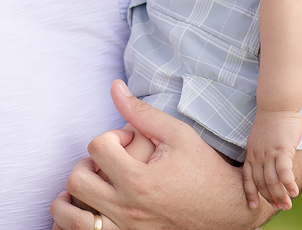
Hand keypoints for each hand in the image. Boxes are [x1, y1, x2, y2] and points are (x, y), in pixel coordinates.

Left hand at [53, 81, 268, 229]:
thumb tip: (114, 87)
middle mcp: (128, 209)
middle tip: (109, 160)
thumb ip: (141, 111)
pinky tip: (96, 203)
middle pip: (77, 180)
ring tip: (99, 182)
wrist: (227, 209)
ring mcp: (127, 229)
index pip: (96, 148)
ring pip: (74, 214)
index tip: (128, 141)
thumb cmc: (203, 169)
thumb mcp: (177, 134)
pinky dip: (84, 217)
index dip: (111, 136)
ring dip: (79, 193)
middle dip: (88, 162)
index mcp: (138, 181)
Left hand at [242, 109, 301, 210]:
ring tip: (287, 205)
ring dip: (280, 195)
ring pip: (271, 180)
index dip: (250, 193)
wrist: (276, 105)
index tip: (253, 206)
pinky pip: (284, 171)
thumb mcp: (261, 139)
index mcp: (251, 153)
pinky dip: (288, 184)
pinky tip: (294, 192)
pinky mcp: (282, 149)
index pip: (247, 177)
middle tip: (279, 208)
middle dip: (269, 198)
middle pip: (260, 182)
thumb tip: (269, 165)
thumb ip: (263, 153)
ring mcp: (269, 152)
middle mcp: (258, 155)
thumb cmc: (271, 121)